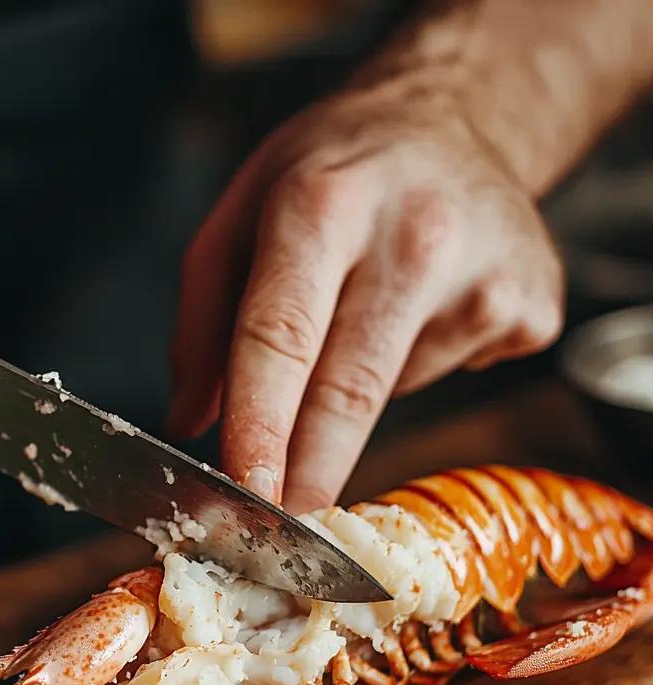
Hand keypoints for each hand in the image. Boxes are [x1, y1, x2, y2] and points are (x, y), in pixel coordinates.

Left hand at [167, 80, 563, 511]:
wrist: (454, 118)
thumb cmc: (329, 176)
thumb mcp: (238, 218)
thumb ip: (200, 324)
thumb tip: (190, 425)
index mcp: (322, 205)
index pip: (280, 338)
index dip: (259, 429)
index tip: (244, 497)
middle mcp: (414, 235)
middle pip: (348, 392)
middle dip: (308, 477)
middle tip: (278, 529)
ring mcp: (485, 275)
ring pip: (392, 392)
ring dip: (354, 394)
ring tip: (359, 317)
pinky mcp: (531, 308)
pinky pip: (447, 377)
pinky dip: (413, 369)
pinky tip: (417, 311)